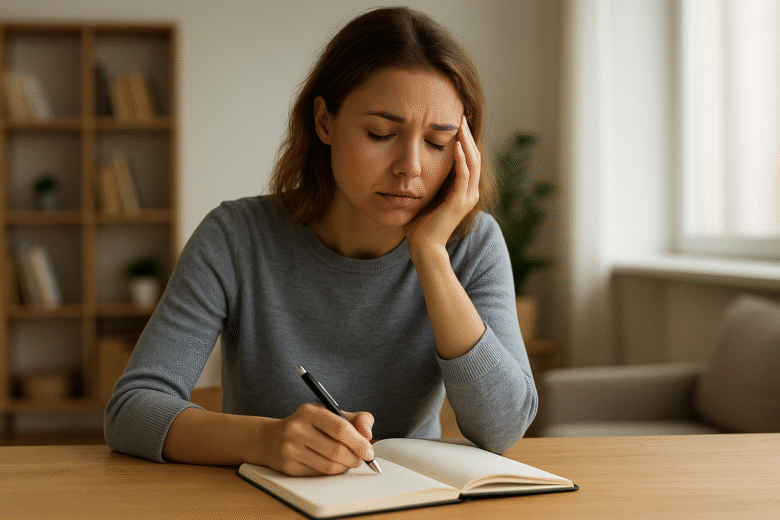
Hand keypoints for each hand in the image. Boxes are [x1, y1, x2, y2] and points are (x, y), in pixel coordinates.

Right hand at [262, 403, 374, 475]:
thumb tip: (368, 435)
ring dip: (345, 467)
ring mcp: (290, 449)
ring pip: (329, 466)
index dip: (359, 442)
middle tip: (361, 458)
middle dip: (355, 458)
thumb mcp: (329, 414)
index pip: (340, 428)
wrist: (271, 439)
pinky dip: (332, 472)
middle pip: (336, 450)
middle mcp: (297, 429)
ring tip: (349, 461)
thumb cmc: (308, 425)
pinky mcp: (288, 467)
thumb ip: (355, 419)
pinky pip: (319, 474)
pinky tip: (333, 465)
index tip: (369, 451)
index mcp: (310, 411)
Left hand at [405, 114, 480, 254]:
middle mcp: (469, 193)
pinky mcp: (459, 202)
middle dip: (468, 135)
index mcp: (463, 192)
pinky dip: (461, 159)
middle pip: (475, 157)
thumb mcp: (427, 197)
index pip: (469, 160)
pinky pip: (463, 175)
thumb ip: (430, 183)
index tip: (458, 123)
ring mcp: (466, 197)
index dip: (465, 141)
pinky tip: (456, 145)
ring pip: (473, 163)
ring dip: (467, 142)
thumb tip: (418, 167)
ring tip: (461, 124)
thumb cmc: (421, 225)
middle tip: (462, 116)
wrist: (424, 247)